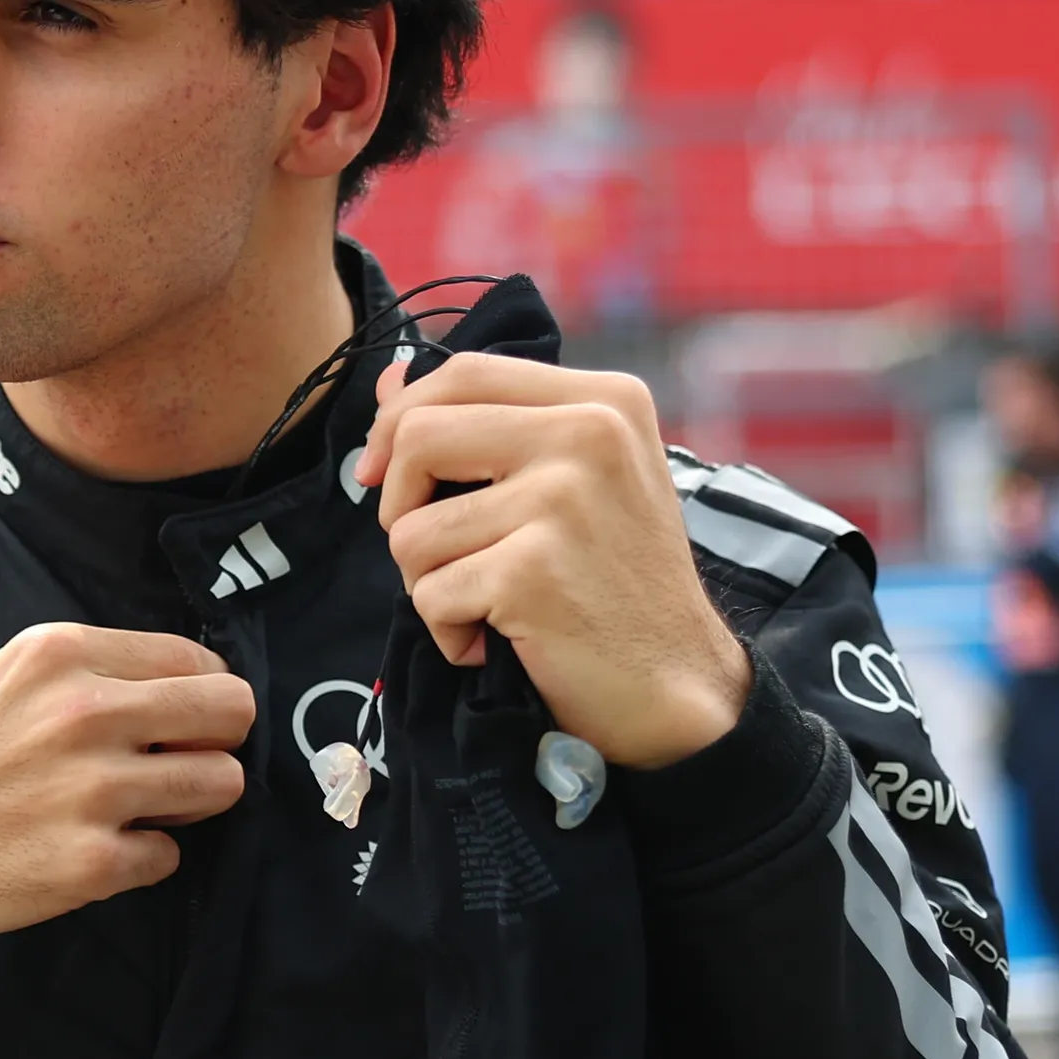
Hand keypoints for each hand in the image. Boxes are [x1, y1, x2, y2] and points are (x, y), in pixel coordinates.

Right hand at [0, 622, 255, 956]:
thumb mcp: (1, 680)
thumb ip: (88, 671)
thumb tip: (186, 681)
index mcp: (60, 656)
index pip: (196, 660)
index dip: (200, 695)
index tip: (178, 722)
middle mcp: (83, 713)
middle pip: (232, 712)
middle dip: (217, 740)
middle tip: (180, 763)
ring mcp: (92, 791)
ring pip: (222, 784)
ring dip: (190, 803)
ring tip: (139, 808)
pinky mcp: (93, 863)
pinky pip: (171, 855)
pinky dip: (140, 859)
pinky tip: (90, 852)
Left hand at [352, 354, 748, 768]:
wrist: (677, 686)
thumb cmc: (616, 585)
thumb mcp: (575, 479)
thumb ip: (490, 422)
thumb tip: (388, 377)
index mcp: (605, 400)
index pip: (465, 372)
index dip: (399, 418)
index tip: (381, 472)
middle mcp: (590, 433)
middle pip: (419, 435)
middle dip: (397, 506)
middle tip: (432, 554)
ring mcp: (562, 500)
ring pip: (411, 529)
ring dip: (429, 583)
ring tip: (490, 605)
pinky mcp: (532, 572)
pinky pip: (430, 595)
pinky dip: (450, 633)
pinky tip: (502, 642)